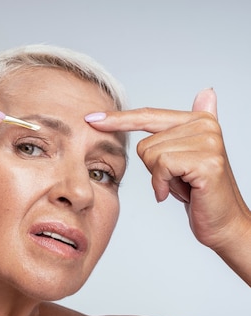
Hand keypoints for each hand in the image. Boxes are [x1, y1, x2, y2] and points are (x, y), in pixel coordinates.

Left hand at [85, 88, 250, 251]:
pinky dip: (162, 185)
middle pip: (144, 143)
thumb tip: (206, 91)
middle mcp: (205, 126)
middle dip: (153, 168)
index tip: (90, 120)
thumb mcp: (190, 155)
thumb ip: (190, 125)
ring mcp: (208, 142)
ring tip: (181, 185)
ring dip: (159, 178)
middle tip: (177, 180)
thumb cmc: (201, 193)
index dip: (118, 119)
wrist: (224, 224)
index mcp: (199, 120)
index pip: (148, 115)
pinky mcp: (206, 161)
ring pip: (150, 155)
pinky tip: (177, 193)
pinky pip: (160, 167)